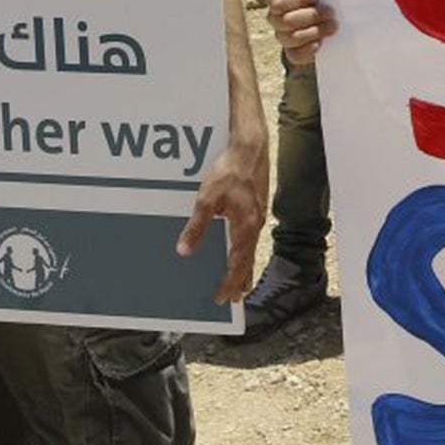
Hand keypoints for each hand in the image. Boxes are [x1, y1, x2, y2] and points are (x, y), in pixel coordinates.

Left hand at [174, 135, 267, 303]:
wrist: (250, 147)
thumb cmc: (230, 169)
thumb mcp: (207, 198)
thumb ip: (197, 226)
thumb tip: (185, 250)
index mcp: (245, 225)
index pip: (238, 263)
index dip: (231, 282)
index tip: (224, 298)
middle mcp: (256, 223)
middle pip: (248, 260)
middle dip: (240, 280)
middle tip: (234, 298)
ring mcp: (259, 214)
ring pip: (252, 248)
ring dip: (245, 266)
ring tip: (241, 281)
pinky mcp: (257, 205)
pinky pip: (252, 235)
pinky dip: (247, 249)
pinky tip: (242, 246)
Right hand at [250, 0, 336, 64]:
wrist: (351, 6)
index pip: (277, 3)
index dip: (298, 0)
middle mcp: (277, 17)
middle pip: (284, 22)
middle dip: (311, 16)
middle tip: (330, 11)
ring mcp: (286, 37)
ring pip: (289, 39)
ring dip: (315, 31)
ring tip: (332, 25)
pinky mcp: (297, 53)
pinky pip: (295, 56)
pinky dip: (310, 49)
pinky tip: (321, 41)